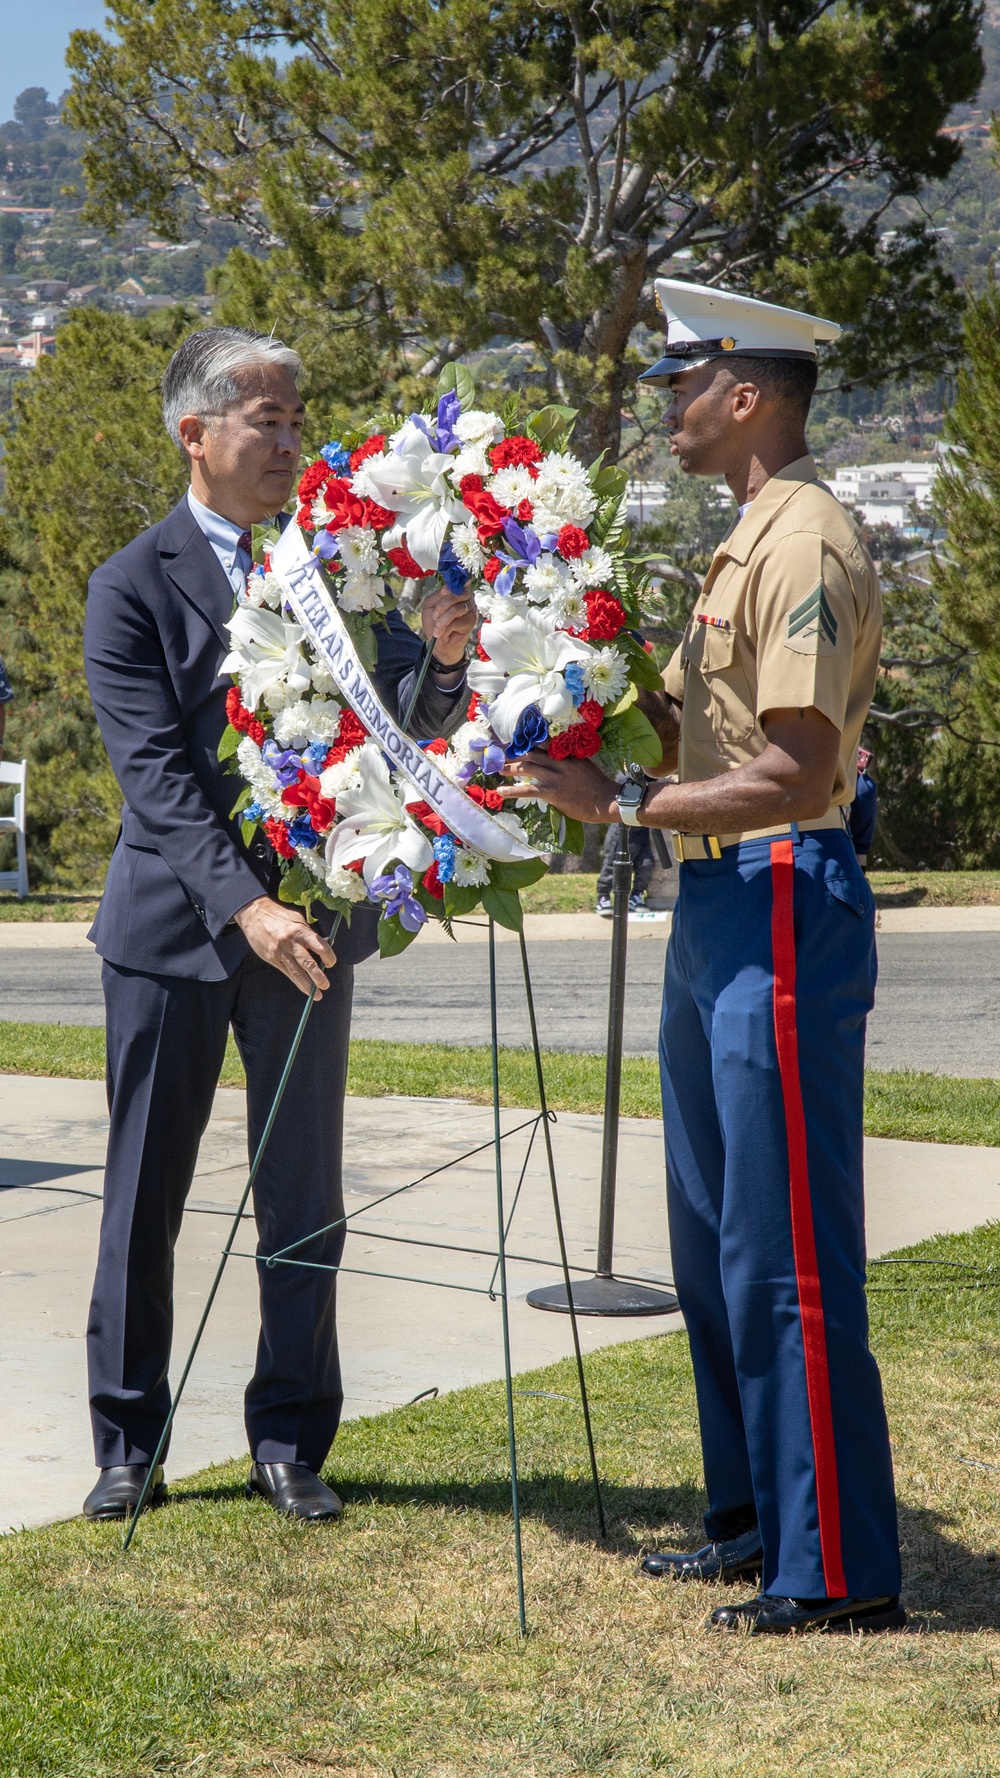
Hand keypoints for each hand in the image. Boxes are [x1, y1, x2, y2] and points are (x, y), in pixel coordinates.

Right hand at [233, 895, 336, 997]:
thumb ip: (310, 933)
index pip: (319, 946)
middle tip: (326, 985)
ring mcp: (280, 952)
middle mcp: (291, 943)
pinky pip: (286, 972)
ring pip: (296, 972)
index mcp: (300, 930)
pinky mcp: (272, 958)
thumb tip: (325, 943)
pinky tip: (303, 989)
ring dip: (308, 985)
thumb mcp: (297, 919)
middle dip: (318, 977)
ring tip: (317, 995)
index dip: (328, 956)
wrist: (254, 914)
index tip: (331, 963)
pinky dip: (296, 982)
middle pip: (308, 963)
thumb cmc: (279, 915)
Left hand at [421, 582, 476, 667]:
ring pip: (455, 610)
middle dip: (442, 606)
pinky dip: (446, 629)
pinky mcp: (472, 622)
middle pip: (457, 594)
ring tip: (437, 629)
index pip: (458, 582)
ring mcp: (471, 609)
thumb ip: (438, 595)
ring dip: (442, 621)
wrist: (438, 642)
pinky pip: (456, 622)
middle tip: (435, 616)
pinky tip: (445, 634)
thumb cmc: (434, 622)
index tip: (443, 592)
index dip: (451, 586)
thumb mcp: (431, 604)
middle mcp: (468, 598)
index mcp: (458, 591)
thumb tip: (447, 588)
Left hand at [501, 752, 618, 823]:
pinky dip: (513, 790)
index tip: (516, 744)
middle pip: (532, 754)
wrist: (608, 800)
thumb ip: (570, 763)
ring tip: (498, 770)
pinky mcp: (554, 792)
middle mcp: (560, 763)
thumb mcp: (585, 767)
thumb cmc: (598, 787)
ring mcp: (556, 777)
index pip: (544, 745)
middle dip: (515, 755)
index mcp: (568, 756)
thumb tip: (557, 763)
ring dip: (510, 768)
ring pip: (528, 768)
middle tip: (502, 756)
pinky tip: (501, 791)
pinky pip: (529, 790)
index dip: (528, 745)